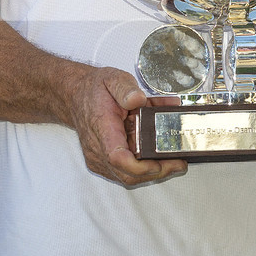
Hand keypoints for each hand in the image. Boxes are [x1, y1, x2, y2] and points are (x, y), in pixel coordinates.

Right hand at [65, 67, 185, 187]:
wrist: (76, 96)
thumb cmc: (94, 90)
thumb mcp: (113, 79)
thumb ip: (126, 88)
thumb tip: (138, 99)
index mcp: (102, 129)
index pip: (117, 158)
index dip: (140, 167)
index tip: (159, 163)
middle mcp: (99, 149)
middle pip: (127, 174)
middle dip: (156, 172)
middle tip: (178, 163)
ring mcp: (100, 158)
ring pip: (128, 177)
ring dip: (153, 172)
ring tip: (174, 160)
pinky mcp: (104, 161)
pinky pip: (126, 172)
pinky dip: (144, 167)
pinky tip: (159, 155)